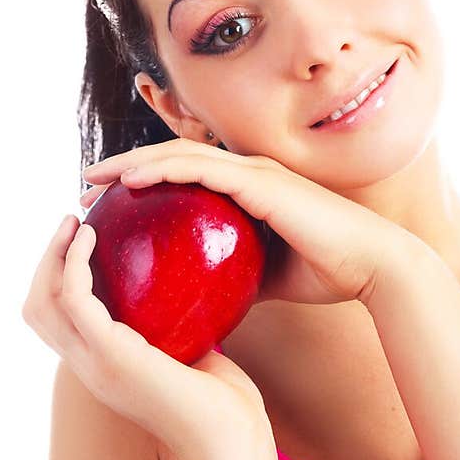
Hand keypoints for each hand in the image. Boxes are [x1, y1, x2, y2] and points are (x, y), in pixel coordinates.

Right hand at [21, 214, 276, 459]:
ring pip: (43, 301)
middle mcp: (91, 369)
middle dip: (46, 262)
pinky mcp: (113, 354)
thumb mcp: (196, 358)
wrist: (232, 447)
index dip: (60, 281)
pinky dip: (74, 261)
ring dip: (53, 255)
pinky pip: (74, 296)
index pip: (60, 324)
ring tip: (75, 222)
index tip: (84, 242)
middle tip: (72, 223)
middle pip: (38, 309)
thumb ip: (183, 330)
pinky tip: (91, 236)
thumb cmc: (228, 411)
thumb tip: (195, 291)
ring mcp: (96, 364)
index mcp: (106, 371)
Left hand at [79, 140, 414, 306]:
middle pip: (171, 158)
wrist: (373, 267)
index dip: (145, 183)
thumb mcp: (268, 279)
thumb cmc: (328, 274)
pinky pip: (199, 170)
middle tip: (85, 188)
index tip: (108, 206)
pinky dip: (162, 169)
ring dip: (131, 163)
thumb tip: (202, 303)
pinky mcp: (260, 182)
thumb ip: (236, 279)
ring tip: (93, 178)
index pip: (185, 178)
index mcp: (249, 192)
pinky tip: (130, 180)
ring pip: (178, 155)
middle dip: (124, 168)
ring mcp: (253, 173)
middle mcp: (247, 174)